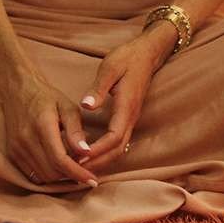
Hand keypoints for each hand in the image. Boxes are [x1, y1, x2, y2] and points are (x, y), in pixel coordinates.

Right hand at [0, 74, 97, 186]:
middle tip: (84, 167)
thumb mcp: (68, 107)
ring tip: (71, 164)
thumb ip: (76, 130)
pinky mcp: (12, 153)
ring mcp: (16, 148)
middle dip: (71, 175)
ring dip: (59, 176)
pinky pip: (32, 174)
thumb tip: (86, 152)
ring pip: (42, 176)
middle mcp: (26, 140)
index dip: (78, 173)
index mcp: (42, 126)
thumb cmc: (47, 97)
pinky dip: (47, 174)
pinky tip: (56, 164)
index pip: (60, 160)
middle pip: (52, 172)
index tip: (93, 180)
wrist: (18, 89)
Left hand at [78, 28, 172, 171]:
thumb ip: (98, 88)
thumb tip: (86, 106)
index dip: (97, 150)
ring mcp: (131, 118)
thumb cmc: (127, 58)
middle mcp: (131, 117)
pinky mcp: (128, 117)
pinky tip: (91, 152)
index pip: (114, 137)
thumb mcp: (110, 68)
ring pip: (120, 148)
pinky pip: (119, 141)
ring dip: (102, 159)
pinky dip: (106, 151)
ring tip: (81, 165)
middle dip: (98, 162)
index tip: (80, 156)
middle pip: (118, 150)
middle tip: (77, 169)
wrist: (146, 53)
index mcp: (126, 106)